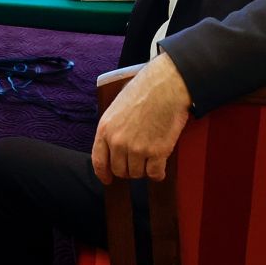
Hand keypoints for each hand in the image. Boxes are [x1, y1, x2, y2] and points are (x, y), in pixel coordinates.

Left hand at [91, 53, 190, 183]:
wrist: (167, 85)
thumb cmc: (144, 90)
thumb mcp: (117, 107)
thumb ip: (112, 128)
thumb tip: (114, 145)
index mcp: (105, 129)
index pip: (99, 161)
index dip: (104, 174)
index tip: (108, 179)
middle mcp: (118, 142)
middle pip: (120, 170)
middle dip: (129, 169)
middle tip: (138, 161)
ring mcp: (137, 148)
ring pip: (138, 174)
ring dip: (144, 169)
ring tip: (151, 157)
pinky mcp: (157, 152)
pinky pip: (155, 174)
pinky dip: (158, 173)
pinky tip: (160, 166)